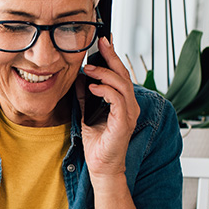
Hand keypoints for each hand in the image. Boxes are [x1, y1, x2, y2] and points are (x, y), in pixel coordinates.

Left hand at [75, 35, 139, 178]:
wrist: (101, 166)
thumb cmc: (97, 143)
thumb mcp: (87, 113)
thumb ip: (85, 96)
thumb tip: (79, 78)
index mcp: (123, 102)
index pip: (119, 75)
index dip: (112, 57)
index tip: (102, 42)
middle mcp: (130, 105)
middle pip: (124, 74)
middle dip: (112, 57)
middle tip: (101, 43)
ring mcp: (129, 114)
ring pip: (122, 84)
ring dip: (105, 74)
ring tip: (90, 69)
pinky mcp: (123, 122)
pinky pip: (118, 100)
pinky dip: (105, 90)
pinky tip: (93, 87)